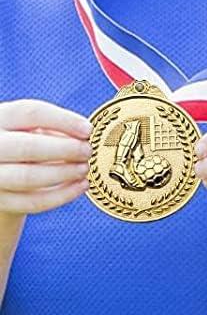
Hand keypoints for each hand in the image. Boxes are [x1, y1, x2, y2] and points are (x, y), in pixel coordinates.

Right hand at [0, 100, 91, 216]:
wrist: (2, 168)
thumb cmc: (25, 140)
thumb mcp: (33, 126)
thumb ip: (54, 127)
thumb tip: (83, 136)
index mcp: (1, 118)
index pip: (31, 113)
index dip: (64, 120)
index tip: (88, 130)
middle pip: (27, 147)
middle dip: (65, 149)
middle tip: (87, 151)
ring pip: (28, 177)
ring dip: (64, 173)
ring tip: (84, 168)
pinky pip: (31, 202)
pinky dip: (61, 195)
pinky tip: (81, 185)